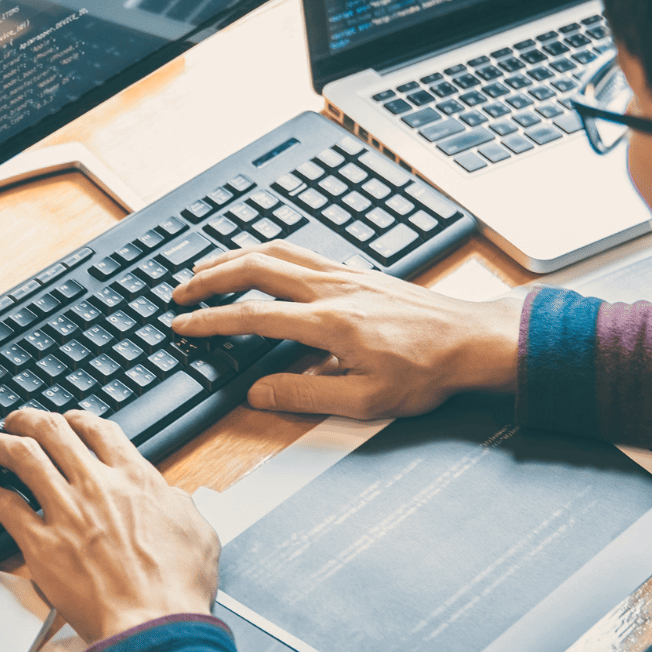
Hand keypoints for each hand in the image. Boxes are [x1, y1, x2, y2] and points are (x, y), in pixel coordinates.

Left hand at [0, 408, 218, 643]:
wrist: (154, 625)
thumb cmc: (176, 590)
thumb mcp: (198, 534)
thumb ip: (181, 506)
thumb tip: (173, 497)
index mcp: (136, 479)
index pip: (100, 431)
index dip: (79, 419)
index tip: (70, 421)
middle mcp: (97, 486)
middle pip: (54, 432)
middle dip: (31, 419)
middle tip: (18, 421)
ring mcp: (66, 511)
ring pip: (23, 456)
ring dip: (0, 443)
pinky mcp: (41, 543)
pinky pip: (2, 504)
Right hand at [169, 241, 522, 418]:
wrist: (472, 341)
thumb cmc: (426, 374)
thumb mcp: (364, 401)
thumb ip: (305, 394)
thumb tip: (258, 391)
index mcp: (328, 322)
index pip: (252, 316)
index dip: (210, 321)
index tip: (182, 326)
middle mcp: (332, 289)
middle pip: (255, 267)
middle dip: (209, 277)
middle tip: (180, 292)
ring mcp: (345, 275)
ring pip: (277, 251)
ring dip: (235, 257)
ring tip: (207, 269)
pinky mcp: (357, 272)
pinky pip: (300, 251)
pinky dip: (268, 252)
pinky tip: (262, 262)